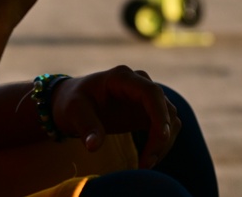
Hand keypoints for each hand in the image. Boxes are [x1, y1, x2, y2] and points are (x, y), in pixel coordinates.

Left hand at [51, 66, 180, 168]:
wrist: (73, 102)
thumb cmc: (72, 102)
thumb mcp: (74, 111)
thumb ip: (85, 126)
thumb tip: (93, 146)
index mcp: (121, 77)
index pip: (151, 92)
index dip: (160, 113)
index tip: (161, 137)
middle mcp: (138, 83)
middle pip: (165, 108)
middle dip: (161, 137)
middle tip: (146, 163)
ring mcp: (145, 97)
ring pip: (169, 119)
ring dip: (163, 143)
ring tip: (145, 164)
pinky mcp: (148, 111)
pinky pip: (165, 127)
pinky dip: (161, 144)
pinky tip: (147, 159)